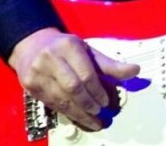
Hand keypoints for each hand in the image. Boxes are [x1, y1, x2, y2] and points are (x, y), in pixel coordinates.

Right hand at [8, 27, 139, 130]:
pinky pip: (52, 104)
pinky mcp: (30, 87)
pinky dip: (67, 112)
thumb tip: (135, 71)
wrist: (32, 45)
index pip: (86, 74)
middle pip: (73, 88)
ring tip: (92, 120)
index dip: (98, 90)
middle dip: (89, 103)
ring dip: (79, 113)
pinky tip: (78, 116)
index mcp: (68, 46)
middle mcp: (50, 59)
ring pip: (61, 99)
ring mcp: (37, 74)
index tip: (106, 101)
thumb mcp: (88, 50)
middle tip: (100, 112)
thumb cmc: (65, 48)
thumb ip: (109, 64)